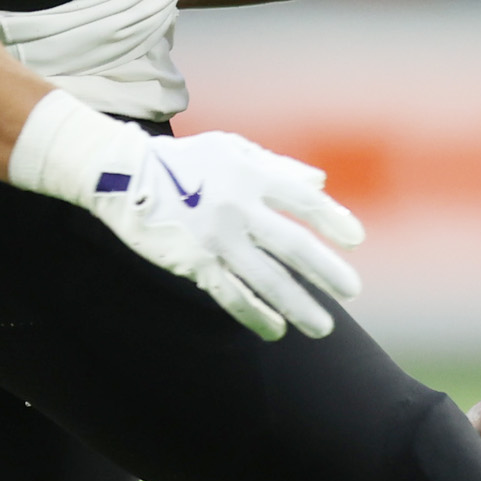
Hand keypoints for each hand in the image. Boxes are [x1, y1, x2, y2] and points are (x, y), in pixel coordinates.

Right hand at [9, 92, 364, 340]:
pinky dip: (256, 315)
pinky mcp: (195, 261)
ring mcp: (217, 237)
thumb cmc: (185, 162)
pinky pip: (232, 295)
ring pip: (267, 279)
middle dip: (326, 272)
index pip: (305, 202)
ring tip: (322, 327)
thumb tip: (320, 184)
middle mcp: (239, 206)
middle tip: (351, 291)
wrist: (124, 174)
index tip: (356, 240)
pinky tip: (275, 330)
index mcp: (253, 175)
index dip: (334, 220)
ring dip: (298, 306)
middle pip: (294, 246)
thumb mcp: (233, 150)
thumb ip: (278, 167)